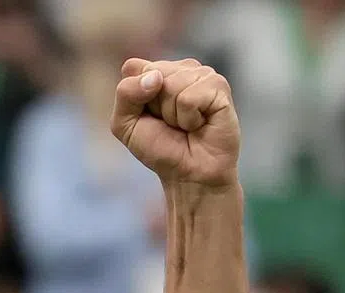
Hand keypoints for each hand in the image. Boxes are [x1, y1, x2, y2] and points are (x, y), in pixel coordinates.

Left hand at [110, 58, 240, 186]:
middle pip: (153, 74)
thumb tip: (154, 76)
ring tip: (185, 125)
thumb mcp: (125, 124)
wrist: (188, 172)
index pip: (133, 69)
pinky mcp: (219, 87)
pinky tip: (199, 124)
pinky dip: (189, 118)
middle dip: (155, 107)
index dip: (134, 99)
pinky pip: (190, 98)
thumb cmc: (159, 148)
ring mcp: (203, 74)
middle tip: (169, 123)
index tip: (148, 116)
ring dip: (173, 114)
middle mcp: (181, 68)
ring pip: (172, 85)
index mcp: (156, 71)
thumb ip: (125, 93)